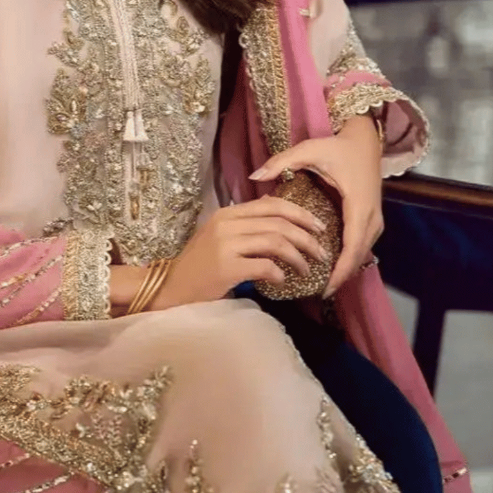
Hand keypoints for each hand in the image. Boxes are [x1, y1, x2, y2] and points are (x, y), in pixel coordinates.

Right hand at [153, 196, 329, 309]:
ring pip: (276, 242)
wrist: (171, 288)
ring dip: (298, 257)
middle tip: (321, 252)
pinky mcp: (226, 268)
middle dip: (307, 237)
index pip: (271, 204)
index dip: (300, 213)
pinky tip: (282, 280)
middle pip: (278, 222)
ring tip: (307, 269)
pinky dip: (279, 273)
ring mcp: (225, 245)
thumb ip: (245, 225)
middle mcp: (226, 224)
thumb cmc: (199, 267)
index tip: (318, 227)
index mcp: (227, 213)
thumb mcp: (220, 237)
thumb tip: (278, 216)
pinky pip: (265, 266)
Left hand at [250, 115, 382, 297]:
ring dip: (345, 268)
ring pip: (363, 253)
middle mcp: (371, 217)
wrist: (365, 138)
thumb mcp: (309, 150)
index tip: (324, 289)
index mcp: (358, 206)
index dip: (340, 271)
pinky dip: (350, 257)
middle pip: (358, 257)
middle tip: (318, 292)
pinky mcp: (373, 217)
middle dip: (341, 276)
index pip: (352, 248)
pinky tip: (332, 264)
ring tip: (322, 283)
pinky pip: (363, 245)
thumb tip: (254, 177)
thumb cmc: (337, 146)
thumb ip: (282, 162)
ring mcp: (375, 218)